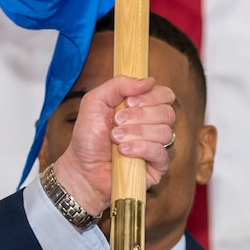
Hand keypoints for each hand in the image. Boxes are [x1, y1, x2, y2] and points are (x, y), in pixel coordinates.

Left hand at [51, 75, 177, 215]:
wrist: (82, 169)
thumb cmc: (88, 137)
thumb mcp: (95, 101)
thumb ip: (118, 85)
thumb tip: (149, 80)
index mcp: (143, 108)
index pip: (165, 95)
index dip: (150, 96)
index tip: (128, 102)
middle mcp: (154, 126)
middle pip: (168, 112)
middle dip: (140, 116)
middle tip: (117, 122)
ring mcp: (157, 146)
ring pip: (165, 132)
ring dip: (136, 133)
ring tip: (116, 139)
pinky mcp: (158, 167)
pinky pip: (161, 153)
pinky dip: (141, 149)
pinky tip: (124, 152)